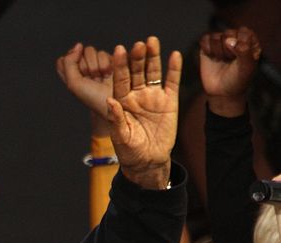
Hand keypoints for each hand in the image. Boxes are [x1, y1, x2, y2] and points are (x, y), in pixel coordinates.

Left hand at [57, 43, 113, 133]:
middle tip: (91, 78)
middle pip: (77, 53)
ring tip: (101, 76)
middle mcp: (82, 69)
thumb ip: (68, 63)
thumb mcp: (73, 84)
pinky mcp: (110, 60)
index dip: (69, 65)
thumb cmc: (92, 97)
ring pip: (90, 50)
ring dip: (95, 65)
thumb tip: (78, 45)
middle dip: (83, 66)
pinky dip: (105, 63)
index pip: (63, 60)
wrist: (116, 102)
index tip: (77, 77)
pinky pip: (103, 52)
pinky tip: (109, 73)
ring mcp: (96, 63)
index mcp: (70, 76)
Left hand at [105, 36, 181, 187]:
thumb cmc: (129, 151)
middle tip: (138, 44)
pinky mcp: (169, 101)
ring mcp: (153, 97)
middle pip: (136, 72)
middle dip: (136, 58)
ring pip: (153, 73)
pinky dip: (174, 69)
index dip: (119, 66)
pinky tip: (174, 55)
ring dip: (153, 57)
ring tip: (152, 41)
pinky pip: (172, 82)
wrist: (149, 161)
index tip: (118, 51)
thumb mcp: (120, 136)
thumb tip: (109, 100)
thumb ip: (115, 118)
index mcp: (121, 102)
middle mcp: (136, 95)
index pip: (119, 80)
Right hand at [199, 27, 260, 116]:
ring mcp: (220, 42)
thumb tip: (229, 40)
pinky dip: (206, 48)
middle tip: (230, 61)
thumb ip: (243, 50)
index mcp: (249, 41)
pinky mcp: (207, 47)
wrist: (222, 92)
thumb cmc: (238, 79)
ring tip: (221, 60)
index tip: (239, 57)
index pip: (243, 32)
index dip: (239, 44)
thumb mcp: (247, 66)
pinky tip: (211, 57)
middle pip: (228, 33)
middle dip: (227, 50)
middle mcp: (235, 39)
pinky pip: (204, 39)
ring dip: (217, 51)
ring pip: (216, 36)